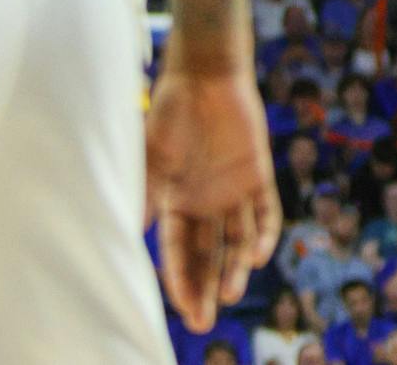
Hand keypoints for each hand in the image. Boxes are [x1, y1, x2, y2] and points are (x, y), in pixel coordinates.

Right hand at [145, 70, 282, 331]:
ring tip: (232, 292)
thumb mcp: (151, 158)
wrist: (204, 74)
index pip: (177, 252)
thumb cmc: (169, 112)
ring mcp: (233, 190)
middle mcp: (206, 202)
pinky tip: (259, 256)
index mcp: (175, 202)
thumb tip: (129, 235)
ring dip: (236, 268)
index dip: (180, 280)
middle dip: (206, 287)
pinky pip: (266, 211)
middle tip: (205, 321)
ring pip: (238, 239)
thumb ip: (144, 196)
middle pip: (208, 254)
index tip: (183, 309)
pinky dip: (265, 234)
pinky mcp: (259, 174)